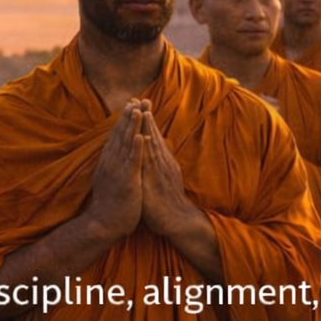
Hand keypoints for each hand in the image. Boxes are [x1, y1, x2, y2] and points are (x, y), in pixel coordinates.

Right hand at [85, 99, 144, 240]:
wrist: (103, 224)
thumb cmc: (110, 204)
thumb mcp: (109, 179)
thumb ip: (112, 164)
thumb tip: (115, 153)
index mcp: (108, 161)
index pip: (116, 135)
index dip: (124, 119)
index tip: (131, 104)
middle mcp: (111, 162)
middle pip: (121, 135)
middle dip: (129, 116)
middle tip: (137, 98)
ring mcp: (118, 171)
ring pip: (127, 144)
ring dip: (133, 126)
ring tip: (138, 109)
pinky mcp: (127, 181)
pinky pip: (133, 162)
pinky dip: (137, 148)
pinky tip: (142, 136)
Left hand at [138, 109, 193, 238]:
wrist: (179, 222)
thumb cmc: (168, 203)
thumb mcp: (163, 179)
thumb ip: (158, 166)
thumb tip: (153, 153)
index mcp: (162, 162)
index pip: (153, 137)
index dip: (147, 121)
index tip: (141, 104)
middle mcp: (162, 163)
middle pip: (153, 136)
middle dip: (147, 117)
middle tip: (142, 98)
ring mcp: (160, 172)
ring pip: (152, 145)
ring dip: (147, 128)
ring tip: (142, 111)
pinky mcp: (157, 182)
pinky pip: (151, 163)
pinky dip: (147, 149)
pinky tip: (144, 139)